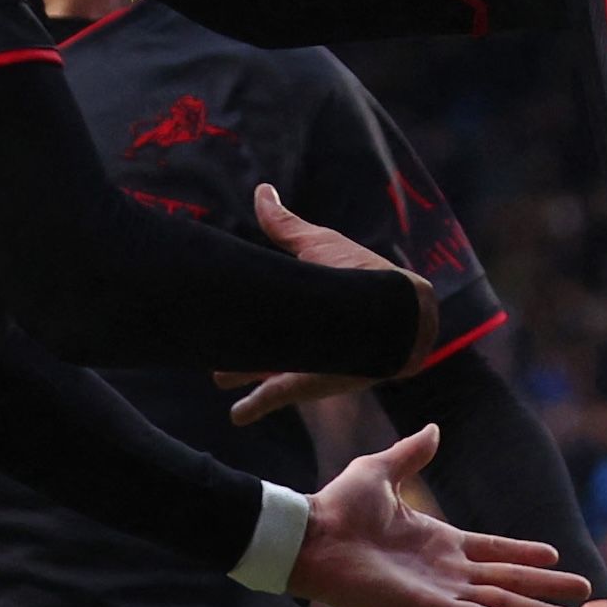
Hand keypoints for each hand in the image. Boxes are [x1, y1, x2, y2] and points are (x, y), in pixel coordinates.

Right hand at [214, 183, 437, 422]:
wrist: (393, 313)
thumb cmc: (358, 274)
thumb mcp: (315, 246)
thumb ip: (285, 225)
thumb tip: (262, 191)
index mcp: (303, 298)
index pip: (268, 303)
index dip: (244, 304)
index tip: (218, 305)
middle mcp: (302, 330)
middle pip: (263, 340)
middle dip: (240, 345)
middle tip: (213, 348)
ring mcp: (305, 358)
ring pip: (264, 369)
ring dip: (241, 373)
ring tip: (218, 376)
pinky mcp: (310, 382)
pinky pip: (277, 397)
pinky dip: (257, 406)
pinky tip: (238, 415)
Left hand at [289, 425, 589, 606]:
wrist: (312, 536)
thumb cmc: (338, 506)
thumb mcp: (381, 470)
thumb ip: (412, 455)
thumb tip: (434, 429)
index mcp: (437, 539)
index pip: (492, 549)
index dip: (523, 553)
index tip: (555, 555)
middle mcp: (444, 569)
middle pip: (507, 580)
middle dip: (544, 588)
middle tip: (581, 594)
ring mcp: (439, 591)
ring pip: (500, 603)